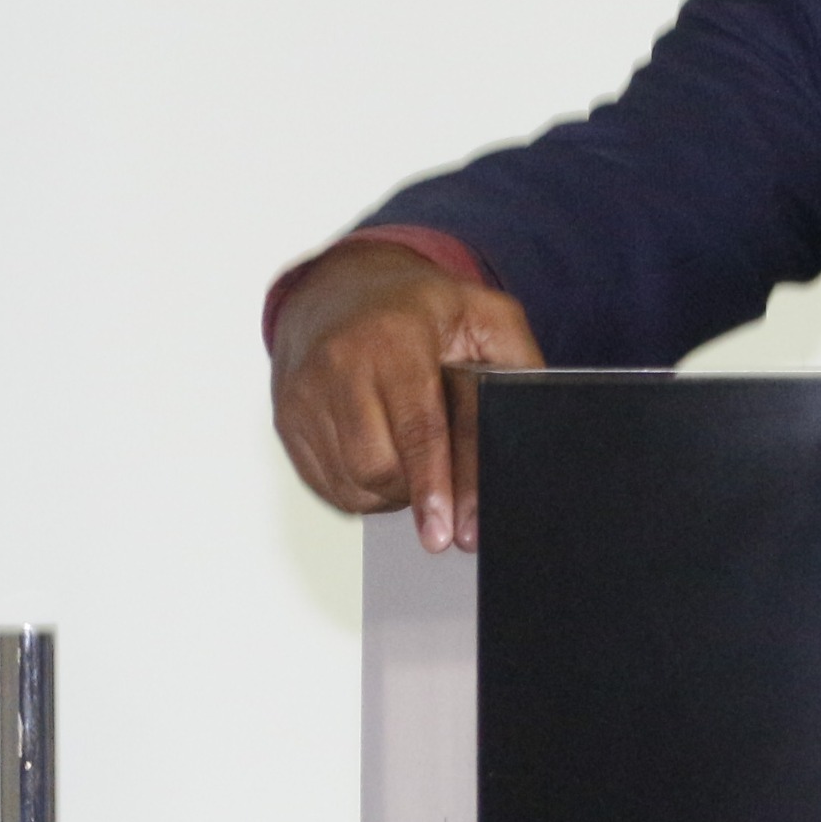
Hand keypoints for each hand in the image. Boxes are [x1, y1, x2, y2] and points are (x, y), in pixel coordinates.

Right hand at [269, 240, 541, 549]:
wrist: (339, 289)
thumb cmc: (417, 308)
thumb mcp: (483, 314)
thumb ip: (518, 363)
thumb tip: (533, 425)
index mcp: (395, 337)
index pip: (419, 429)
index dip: (439, 486)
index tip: (453, 531)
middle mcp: (341, 364)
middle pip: (381, 467)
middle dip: (420, 493)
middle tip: (446, 490)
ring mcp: (306, 394)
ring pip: (354, 484)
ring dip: (393, 494)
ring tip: (415, 463)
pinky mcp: (287, 419)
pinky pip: (329, 485)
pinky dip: (363, 490)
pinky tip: (383, 459)